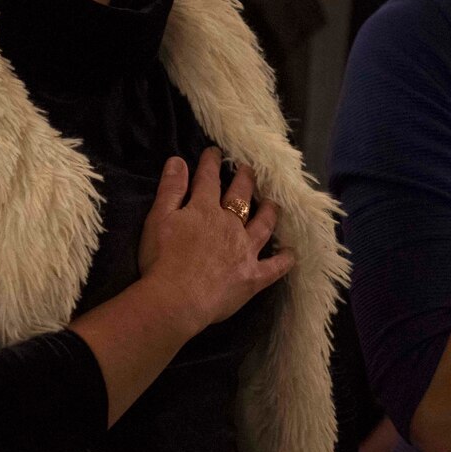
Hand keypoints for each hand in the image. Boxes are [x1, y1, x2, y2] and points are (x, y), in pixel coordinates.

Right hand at [136, 148, 292, 340]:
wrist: (177, 298)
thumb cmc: (161, 259)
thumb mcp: (158, 218)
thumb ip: (171, 189)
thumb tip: (178, 160)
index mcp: (204, 209)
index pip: (208, 179)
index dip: (211, 163)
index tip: (215, 152)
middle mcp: (230, 225)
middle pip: (241, 197)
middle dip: (245, 180)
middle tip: (249, 169)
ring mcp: (245, 251)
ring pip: (263, 225)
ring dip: (269, 211)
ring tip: (273, 202)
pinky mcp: (253, 277)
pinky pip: (275, 267)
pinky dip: (285, 260)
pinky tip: (292, 253)